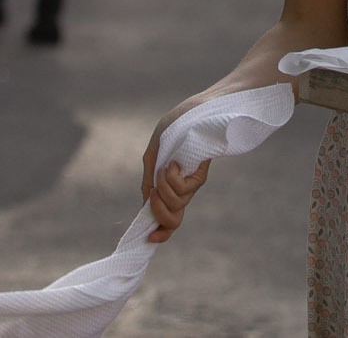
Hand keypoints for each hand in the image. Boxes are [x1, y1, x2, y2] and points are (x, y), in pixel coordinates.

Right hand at [141, 101, 211, 243]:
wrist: (202, 108)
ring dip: (164, 188)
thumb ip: (149, 175)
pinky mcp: (201, 175)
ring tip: (166, 167)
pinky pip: (184, 190)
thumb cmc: (179, 124)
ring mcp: (192, 182)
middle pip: (172, 219)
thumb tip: (145, 204)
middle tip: (153, 192)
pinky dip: (173, 179)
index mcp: (170, 185)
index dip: (161, 232)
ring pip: (176, 204)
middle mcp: (183, 188)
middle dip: (158, 210)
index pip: (168, 216)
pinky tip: (174, 164)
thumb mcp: (156, 150)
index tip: (149, 239)